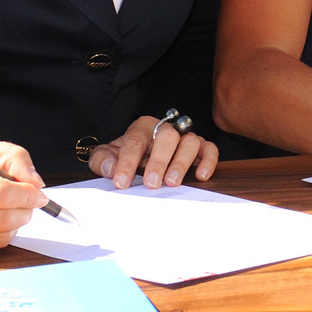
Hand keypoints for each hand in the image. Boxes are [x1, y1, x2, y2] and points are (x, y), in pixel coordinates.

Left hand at [89, 114, 220, 188]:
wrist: (143, 158)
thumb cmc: (127, 157)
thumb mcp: (108, 156)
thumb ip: (102, 160)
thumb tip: (111, 169)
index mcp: (141, 128)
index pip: (135, 141)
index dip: (127, 162)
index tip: (121, 182)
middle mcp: (166, 129)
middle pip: (166, 136)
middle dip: (158, 161)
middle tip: (151, 183)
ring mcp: (185, 138)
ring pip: (190, 141)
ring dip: (181, 162)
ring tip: (172, 182)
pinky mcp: (202, 148)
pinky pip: (210, 150)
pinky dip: (208, 161)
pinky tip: (200, 176)